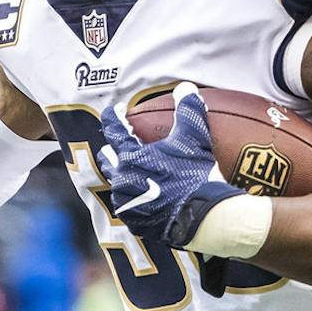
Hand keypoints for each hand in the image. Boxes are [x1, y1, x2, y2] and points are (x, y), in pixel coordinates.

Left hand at [98, 83, 242, 250]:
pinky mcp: (136, 223)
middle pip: (107, 160)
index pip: (113, 130)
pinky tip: (145, 197)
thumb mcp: (194, 138)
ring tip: (132, 172)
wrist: (204, 217)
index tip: (116, 111)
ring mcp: (127, 204)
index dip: (113, 117)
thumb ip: (188, 110)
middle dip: (111, 149)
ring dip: (122, 176)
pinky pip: (130, 207)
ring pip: (117, 185)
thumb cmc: (197, 175)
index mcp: (130, 157)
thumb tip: (186, 87)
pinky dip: (135, 200)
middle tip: (117, 144)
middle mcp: (122, 180)